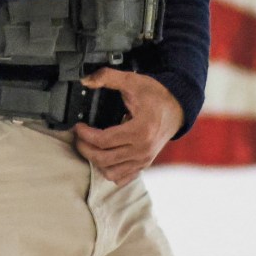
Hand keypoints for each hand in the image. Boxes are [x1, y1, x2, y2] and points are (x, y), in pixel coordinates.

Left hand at [73, 68, 182, 186]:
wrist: (177, 108)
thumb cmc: (156, 96)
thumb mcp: (132, 81)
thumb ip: (108, 77)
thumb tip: (86, 80)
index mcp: (140, 130)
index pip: (104, 140)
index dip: (85, 135)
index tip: (78, 126)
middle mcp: (143, 149)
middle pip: (104, 159)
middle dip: (85, 148)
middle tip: (79, 137)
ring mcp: (144, 159)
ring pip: (111, 172)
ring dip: (95, 161)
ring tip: (89, 147)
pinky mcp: (144, 164)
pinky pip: (122, 177)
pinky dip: (109, 171)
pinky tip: (103, 157)